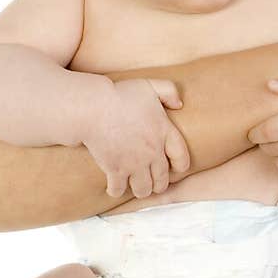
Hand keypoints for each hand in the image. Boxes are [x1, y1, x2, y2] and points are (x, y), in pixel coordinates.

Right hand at [81, 78, 189, 200]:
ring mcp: (134, 163)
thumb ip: (169, 91)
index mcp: (164, 132)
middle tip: (154, 183)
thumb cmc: (120, 95)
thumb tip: (180, 105)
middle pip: (162, 180)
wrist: (94, 107)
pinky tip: (115, 186)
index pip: (182, 157)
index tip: (175, 168)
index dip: (181, 165)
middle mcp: (152, 152)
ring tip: (137, 186)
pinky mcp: (115, 170)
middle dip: (159, 184)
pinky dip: (116, 190)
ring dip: (141, 190)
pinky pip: (119, 190)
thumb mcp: (150, 86)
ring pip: (143, 189)